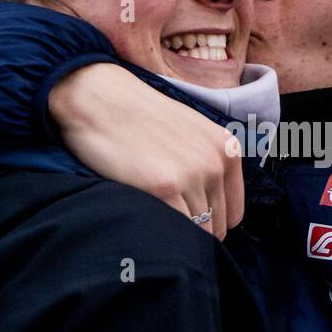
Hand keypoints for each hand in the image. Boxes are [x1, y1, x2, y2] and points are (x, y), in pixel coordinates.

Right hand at [49, 63, 244, 240]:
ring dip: (175, 235)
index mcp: (226, 150)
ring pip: (196, 233)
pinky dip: (160, 235)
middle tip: (163, 222)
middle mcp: (215, 163)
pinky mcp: (164, 188)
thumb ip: (206, 165)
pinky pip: (173, 231)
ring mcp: (192, 176)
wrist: (98, 96)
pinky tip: (143, 220)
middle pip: (215, 227)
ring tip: (152, 221)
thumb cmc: (136, 116)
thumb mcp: (190, 132)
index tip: (187, 221)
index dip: (210, 223)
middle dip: (192, 232)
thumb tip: (210, 212)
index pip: (232, 214)